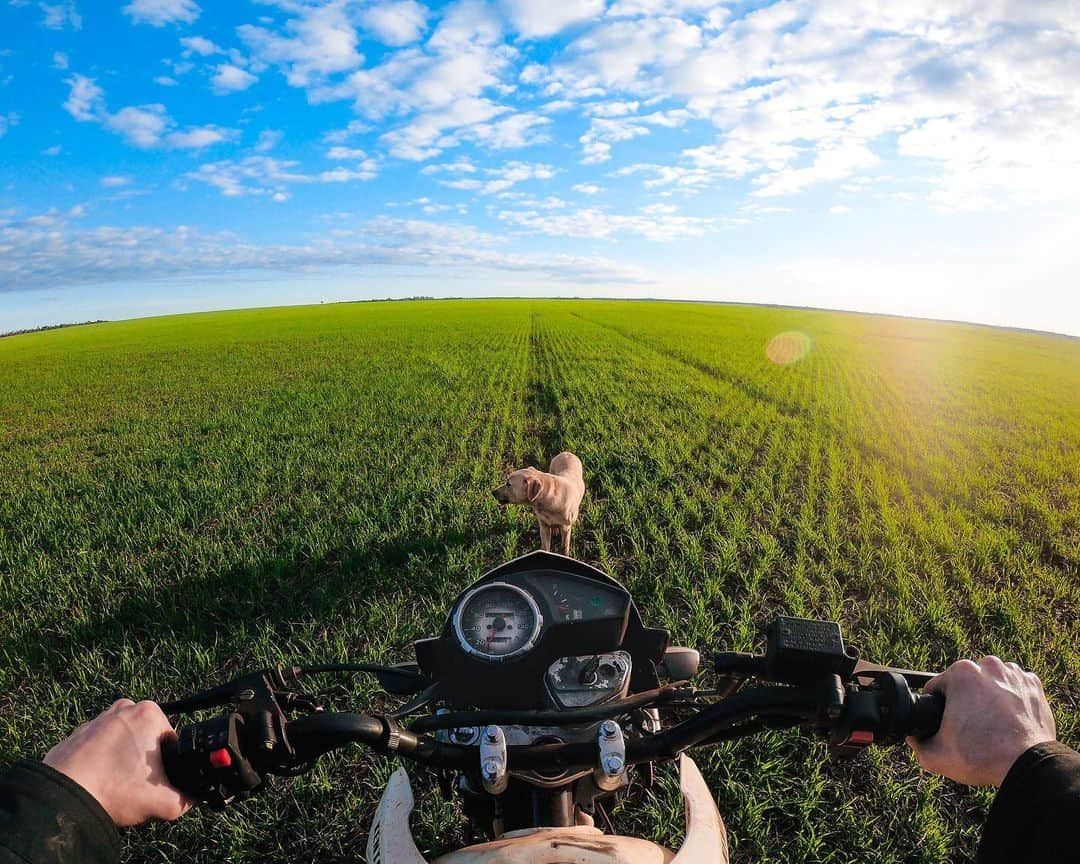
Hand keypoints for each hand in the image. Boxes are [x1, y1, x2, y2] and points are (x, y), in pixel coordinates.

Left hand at [44, 699, 190, 826]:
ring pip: (124, 743)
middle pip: (148, 740)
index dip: (168, 767)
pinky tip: (98, 781)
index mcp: (149, 713)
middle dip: (145, 762)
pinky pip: (101, 748)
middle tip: (134, 785)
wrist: (63, 798)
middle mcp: (125, 708)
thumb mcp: (163, 801)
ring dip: (123, 761)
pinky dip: (102, 763)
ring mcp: (98, 719)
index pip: (172, 741)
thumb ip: (187, 799)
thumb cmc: (112, 790)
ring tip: (115, 784)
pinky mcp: (78, 733)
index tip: (154, 784)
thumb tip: (192, 797)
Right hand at [907, 656, 1055, 786]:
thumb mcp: (934, 755)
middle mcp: (988, 665)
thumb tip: (914, 736)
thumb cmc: (981, 756)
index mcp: (960, 673)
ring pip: (989, 683)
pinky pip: (1013, 688)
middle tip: (969, 728)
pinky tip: (1008, 720)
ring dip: (987, 698)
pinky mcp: (1034, 686)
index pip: (937, 688)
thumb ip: (916, 742)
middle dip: (964, 701)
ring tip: (990, 725)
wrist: (1027, 766)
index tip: (946, 724)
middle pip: (965, 684)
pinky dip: (1010, 700)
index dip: (936, 708)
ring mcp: (1014, 673)